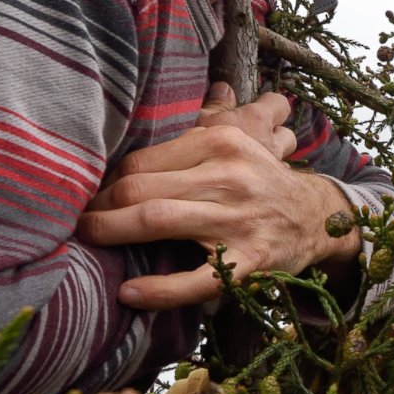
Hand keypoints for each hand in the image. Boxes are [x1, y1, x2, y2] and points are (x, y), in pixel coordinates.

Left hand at [77, 84, 360, 308]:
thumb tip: (177, 101)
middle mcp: (229, 175)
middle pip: (140, 188)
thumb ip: (201, 122)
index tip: (90, 194)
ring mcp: (240, 220)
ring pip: (157, 222)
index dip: (107, 181)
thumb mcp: (238, 139)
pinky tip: (128, 292)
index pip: (142, 161)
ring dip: (111, 234)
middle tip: (76, 221)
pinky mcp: (250, 261)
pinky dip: (157, 290)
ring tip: (87, 243)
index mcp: (221, 142)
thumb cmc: (261, 178)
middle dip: (99, 206)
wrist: (316, 217)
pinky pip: (195, 280)